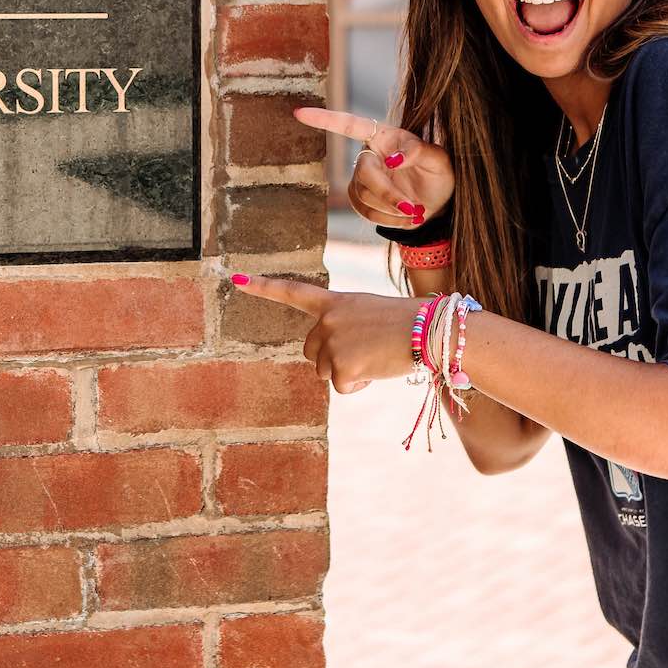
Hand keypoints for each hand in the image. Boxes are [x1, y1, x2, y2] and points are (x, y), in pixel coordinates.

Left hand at [233, 275, 422, 395]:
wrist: (430, 331)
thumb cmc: (409, 323)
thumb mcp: (369, 315)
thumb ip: (344, 328)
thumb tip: (336, 363)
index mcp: (335, 302)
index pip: (293, 292)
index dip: (263, 287)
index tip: (237, 279)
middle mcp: (327, 320)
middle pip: (312, 352)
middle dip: (333, 359)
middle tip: (365, 351)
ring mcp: (333, 343)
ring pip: (326, 372)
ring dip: (349, 372)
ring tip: (376, 356)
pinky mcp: (342, 366)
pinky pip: (342, 388)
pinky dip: (360, 385)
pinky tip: (377, 369)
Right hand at [294, 106, 454, 229]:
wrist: (437, 202)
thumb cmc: (438, 173)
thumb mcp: (439, 160)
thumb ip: (419, 151)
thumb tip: (393, 158)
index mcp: (385, 136)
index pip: (351, 125)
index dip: (325, 119)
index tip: (299, 113)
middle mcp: (369, 154)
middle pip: (365, 174)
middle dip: (389, 194)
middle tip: (414, 209)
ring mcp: (361, 177)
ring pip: (363, 196)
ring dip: (391, 209)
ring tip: (416, 213)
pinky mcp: (359, 199)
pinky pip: (363, 211)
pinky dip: (386, 219)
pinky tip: (404, 218)